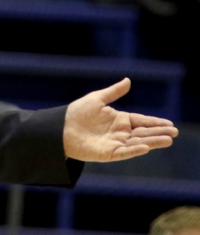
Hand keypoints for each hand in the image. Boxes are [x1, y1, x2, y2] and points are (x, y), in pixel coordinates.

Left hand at [63, 78, 177, 161]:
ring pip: (137, 143)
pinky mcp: (107, 153)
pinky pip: (123, 152)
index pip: (141, 121)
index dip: (155, 122)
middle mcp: (119, 133)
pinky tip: (145, 146)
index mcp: (119, 120)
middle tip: (174, 132)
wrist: (59, 127)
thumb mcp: (96, 99)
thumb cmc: (76, 113)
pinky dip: (133, 150)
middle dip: (158, 132)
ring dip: (152, 142)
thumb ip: (113, 92)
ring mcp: (114, 144)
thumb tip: (128, 80)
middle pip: (143, 133)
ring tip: (167, 140)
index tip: (170, 123)